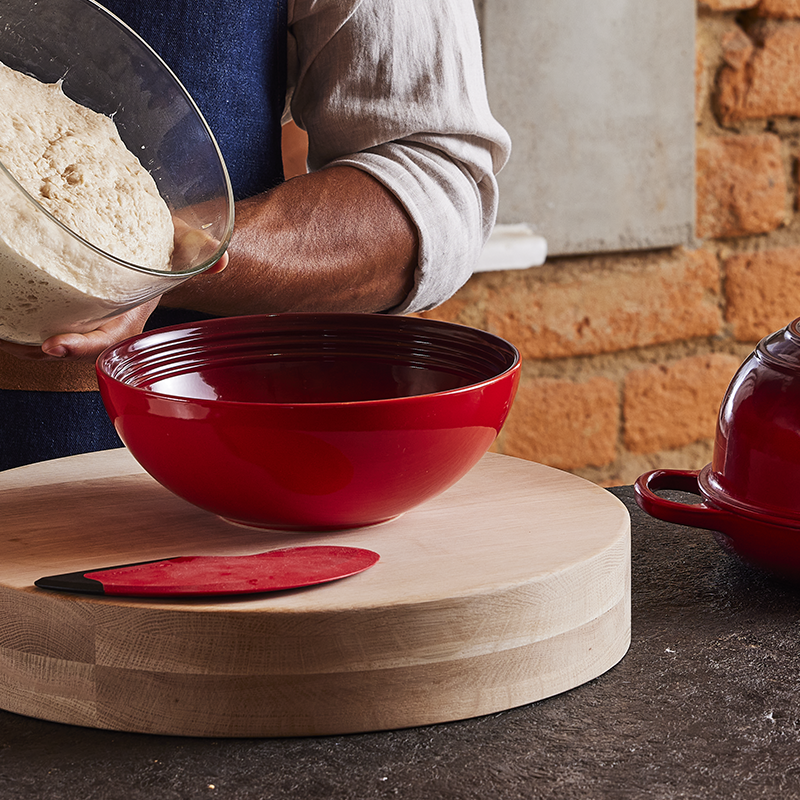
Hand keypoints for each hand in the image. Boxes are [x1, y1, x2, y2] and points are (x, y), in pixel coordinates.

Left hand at [0, 251, 228, 361]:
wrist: (156, 253)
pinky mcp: (71, 306)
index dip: (82, 345)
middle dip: (43, 349)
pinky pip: (46, 318)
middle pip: (73, 345)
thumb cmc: (168, 252)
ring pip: (54, 337)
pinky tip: (5, 316)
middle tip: (15, 342)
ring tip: (2, 333)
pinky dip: (24, 320)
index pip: (108, 339)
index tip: (54, 345)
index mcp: (132, 316)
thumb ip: (201, 252)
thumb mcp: (185, 248)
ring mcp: (88, 317)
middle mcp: (107, 322)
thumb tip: (220, 259)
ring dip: (26, 338)